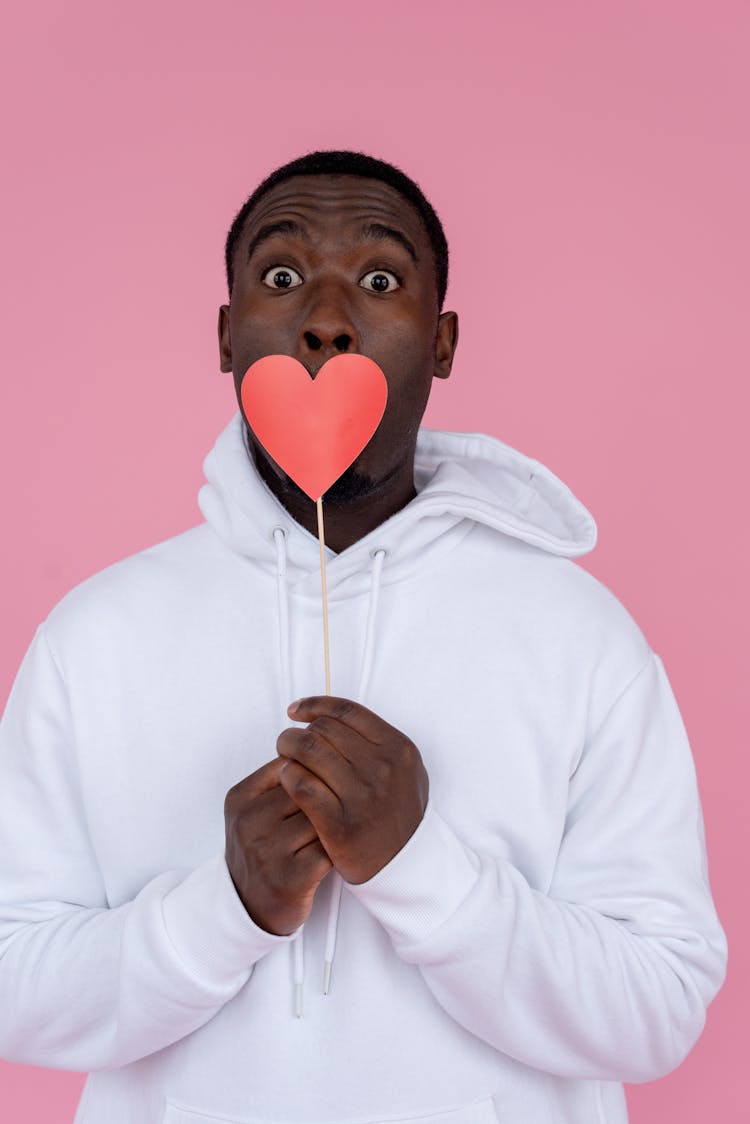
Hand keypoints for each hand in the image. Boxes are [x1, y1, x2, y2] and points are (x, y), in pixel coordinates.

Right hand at [224, 759, 332, 934]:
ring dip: (335, 825)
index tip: (323, 788)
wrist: (247, 906)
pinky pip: (327, 850)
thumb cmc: (264, 847)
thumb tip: (321, 737)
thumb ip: (281, 778)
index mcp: (240, 797)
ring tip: (335, 833)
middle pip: (308, 789)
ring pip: (321, 818)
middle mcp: (249, 821)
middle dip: (327, 799)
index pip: (289, 764)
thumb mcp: (257, 809)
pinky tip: (337, 854)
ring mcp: (266, 851)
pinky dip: (337, 851)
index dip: (314, 775)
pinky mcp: (288, 879)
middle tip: (335, 811)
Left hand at [276, 697, 428, 883]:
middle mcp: (382, 768)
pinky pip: (302, 785)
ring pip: (308, 751)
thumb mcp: (406, 770)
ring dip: (287, 749)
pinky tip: (286, 779)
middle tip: (287, 742)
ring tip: (283, 757)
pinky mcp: (341, 824)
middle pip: (322, 730)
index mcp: (398, 748)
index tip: (296, 711)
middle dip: (298, 732)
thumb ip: (378, 740)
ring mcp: (362, 796)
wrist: (406, 866)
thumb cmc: (400, 814)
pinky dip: (288, 776)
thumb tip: (332, 715)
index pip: (346, 712)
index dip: (315, 705)